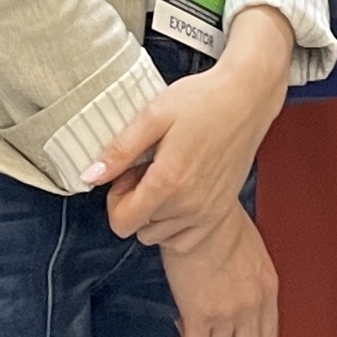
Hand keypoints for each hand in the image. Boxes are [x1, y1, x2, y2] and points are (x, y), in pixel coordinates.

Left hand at [98, 12, 291, 252]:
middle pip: (140, 227)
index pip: (122, 222)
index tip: (127, 174)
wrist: (246, 97)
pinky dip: (177, 223)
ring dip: (156, 212)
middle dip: (136, 201)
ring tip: (168, 175)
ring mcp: (208, 212)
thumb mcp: (153, 115)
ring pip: (161, 235)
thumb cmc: (202, 100)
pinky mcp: (221, 213)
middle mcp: (190, 205)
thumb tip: (90, 176)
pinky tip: (182, 191)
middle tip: (150, 166)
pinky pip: (185, 239)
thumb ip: (120, 150)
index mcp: (169, 182)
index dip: (115, 199)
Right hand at [161, 208, 278, 336]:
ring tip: (190, 335)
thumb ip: (248, 273)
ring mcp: (227, 313)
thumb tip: (232, 283)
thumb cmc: (219, 218)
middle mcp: (252, 306)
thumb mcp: (250, 247)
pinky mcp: (200, 315)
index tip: (230, 332)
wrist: (201, 212)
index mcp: (267, 288)